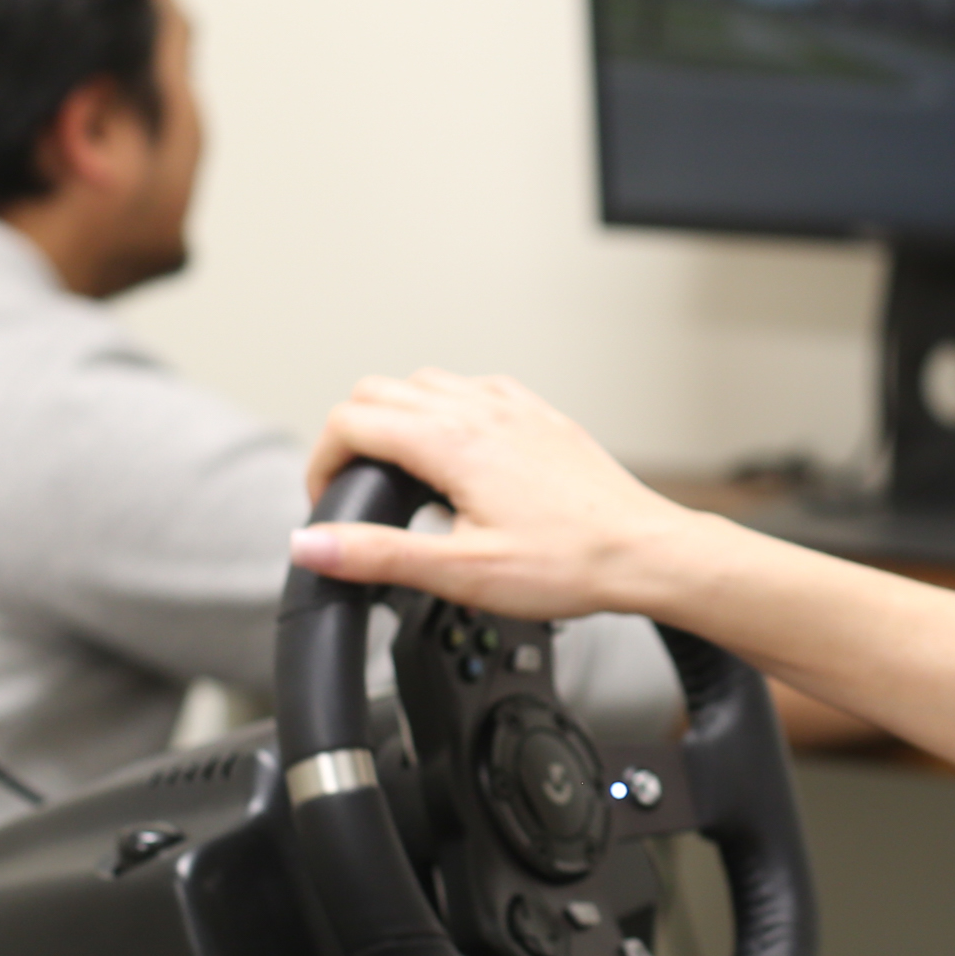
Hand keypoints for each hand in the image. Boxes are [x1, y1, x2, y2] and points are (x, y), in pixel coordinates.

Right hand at [293, 370, 695, 619]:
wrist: (645, 552)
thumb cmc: (569, 564)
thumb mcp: (461, 573)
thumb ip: (377, 554)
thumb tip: (309, 545)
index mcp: (452, 441)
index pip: (350, 422)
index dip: (321, 463)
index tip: (327, 504)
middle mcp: (480, 409)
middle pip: (378, 390)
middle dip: (350, 435)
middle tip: (355, 487)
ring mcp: (512, 406)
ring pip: (424, 382)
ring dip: (395, 416)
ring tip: (399, 472)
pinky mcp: (538, 415)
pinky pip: (473, 388)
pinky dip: (445, 409)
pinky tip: (458, 452)